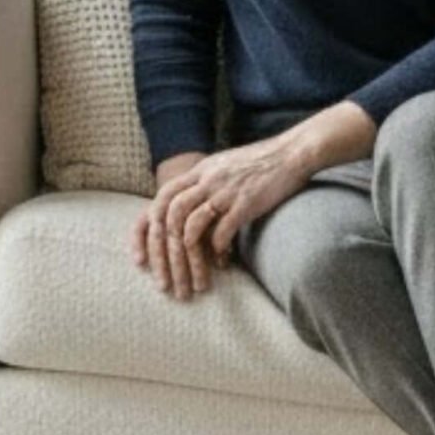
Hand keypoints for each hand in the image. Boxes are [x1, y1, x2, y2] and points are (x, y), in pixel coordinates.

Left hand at [135, 139, 311, 299]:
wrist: (292, 152)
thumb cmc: (261, 163)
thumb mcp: (224, 166)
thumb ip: (205, 183)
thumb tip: (189, 211)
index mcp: (199, 171)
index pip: (160, 199)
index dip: (146, 230)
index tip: (141, 260)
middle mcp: (206, 179)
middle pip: (169, 218)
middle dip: (164, 255)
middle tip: (166, 283)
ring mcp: (224, 191)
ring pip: (190, 228)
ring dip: (189, 260)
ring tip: (195, 282)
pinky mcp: (245, 202)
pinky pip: (221, 232)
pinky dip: (218, 251)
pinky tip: (223, 263)